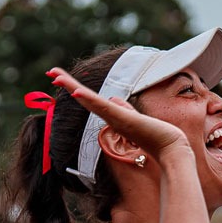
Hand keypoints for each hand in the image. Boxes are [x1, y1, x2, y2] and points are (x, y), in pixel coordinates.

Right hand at [47, 67, 185, 156]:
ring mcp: (115, 119)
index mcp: (113, 116)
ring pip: (90, 100)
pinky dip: (89, 99)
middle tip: (51, 72)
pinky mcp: (123, 119)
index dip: (76, 89)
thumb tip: (115, 99)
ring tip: (56, 76)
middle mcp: (111, 118)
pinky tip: (76, 92)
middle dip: (67, 84)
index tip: (61, 79)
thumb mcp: (137, 117)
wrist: (171, 150)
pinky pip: (102, 107)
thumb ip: (125, 108)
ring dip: (72, 87)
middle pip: (85, 98)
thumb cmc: (157, 136)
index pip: (91, 100)